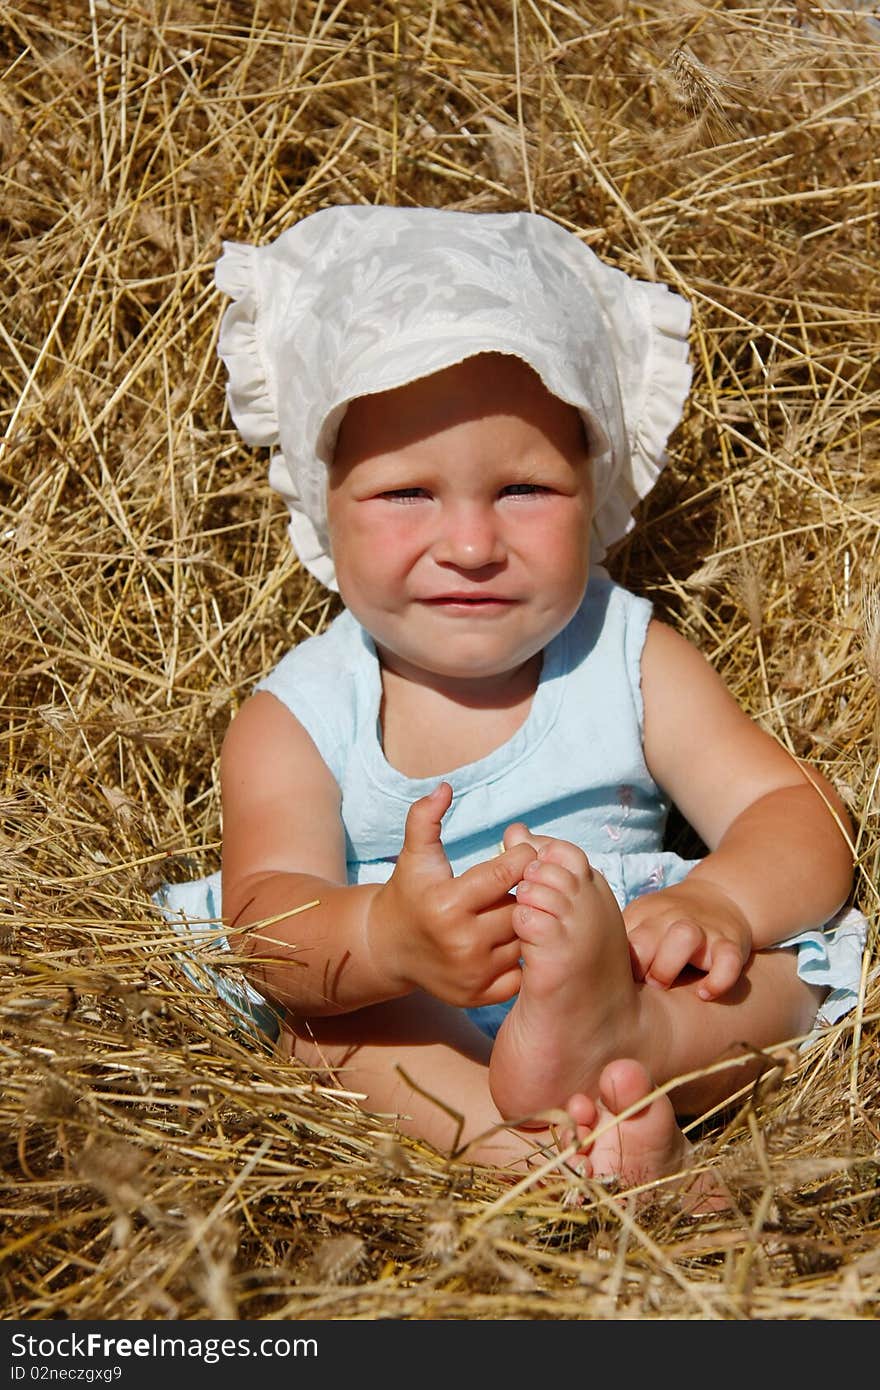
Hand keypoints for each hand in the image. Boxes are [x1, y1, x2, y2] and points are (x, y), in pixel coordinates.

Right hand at [367, 783, 536, 1007]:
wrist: (389, 948)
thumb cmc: (409, 893)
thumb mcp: (414, 854)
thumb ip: (425, 817)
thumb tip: (444, 787)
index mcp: (446, 904)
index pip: (504, 874)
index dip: (519, 858)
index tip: (521, 853)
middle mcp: (460, 942)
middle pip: (520, 908)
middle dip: (524, 892)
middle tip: (522, 884)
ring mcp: (471, 973)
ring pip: (525, 940)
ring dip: (526, 924)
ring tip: (516, 911)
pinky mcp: (478, 996)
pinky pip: (521, 972)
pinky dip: (521, 956)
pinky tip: (511, 939)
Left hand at [622, 878, 752, 999]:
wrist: (720, 897)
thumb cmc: (668, 922)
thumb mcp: (640, 923)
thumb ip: (617, 945)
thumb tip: (584, 979)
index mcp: (643, 915)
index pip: (616, 939)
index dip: (609, 964)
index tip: (610, 981)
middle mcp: (670, 918)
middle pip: (646, 939)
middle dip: (640, 966)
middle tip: (641, 984)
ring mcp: (701, 929)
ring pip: (684, 937)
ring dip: (670, 965)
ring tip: (665, 984)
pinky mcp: (729, 943)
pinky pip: (727, 960)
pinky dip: (718, 980)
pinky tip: (705, 994)